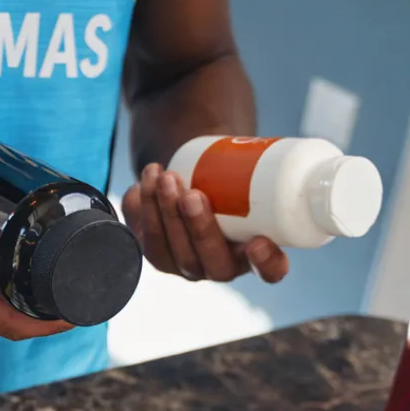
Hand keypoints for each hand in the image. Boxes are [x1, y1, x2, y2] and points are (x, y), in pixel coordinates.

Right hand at [0, 195, 71, 339]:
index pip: (12, 324)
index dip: (50, 322)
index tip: (83, 310)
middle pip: (22, 316)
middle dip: (59, 306)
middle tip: (96, 283)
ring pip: (14, 300)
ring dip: (47, 291)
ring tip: (82, 268)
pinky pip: (4, 284)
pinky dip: (28, 275)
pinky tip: (48, 257)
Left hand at [122, 163, 288, 283]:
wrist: (197, 176)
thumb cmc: (234, 177)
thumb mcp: (254, 174)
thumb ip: (263, 163)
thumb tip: (255, 138)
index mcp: (254, 255)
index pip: (269, 272)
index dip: (266, 264)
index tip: (258, 242)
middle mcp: (217, 266)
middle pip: (206, 260)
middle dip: (196, 227)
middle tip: (192, 194)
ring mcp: (181, 263)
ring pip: (167, 251)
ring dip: (163, 214)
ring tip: (163, 177)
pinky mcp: (153, 250)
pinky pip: (140, 238)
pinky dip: (139, 210)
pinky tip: (140, 187)